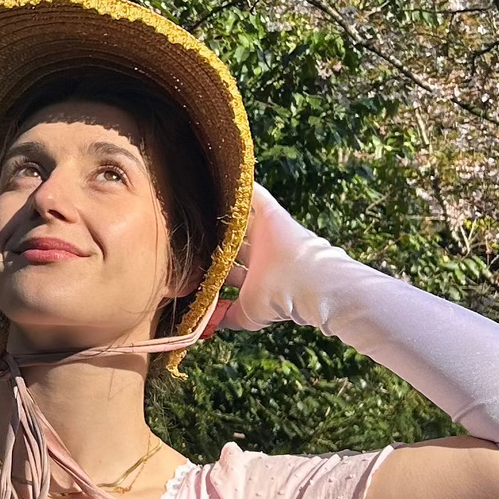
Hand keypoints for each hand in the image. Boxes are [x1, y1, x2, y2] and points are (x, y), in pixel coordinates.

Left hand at [203, 185, 337, 334]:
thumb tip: (208, 322)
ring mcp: (266, 232)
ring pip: (241, 219)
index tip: (193, 259)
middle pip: (232, 242)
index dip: (213, 264)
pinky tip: (226, 176)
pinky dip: (245, 187)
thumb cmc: (277, 300)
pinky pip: (256, 196)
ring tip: (204, 198)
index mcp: (255, 275)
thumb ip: (228, 316)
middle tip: (194, 228)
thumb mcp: (248, 314)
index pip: (229, 267)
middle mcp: (260, 253)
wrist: (304, 283)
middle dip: (215, 238)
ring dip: (226, 212)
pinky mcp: (271, 214)